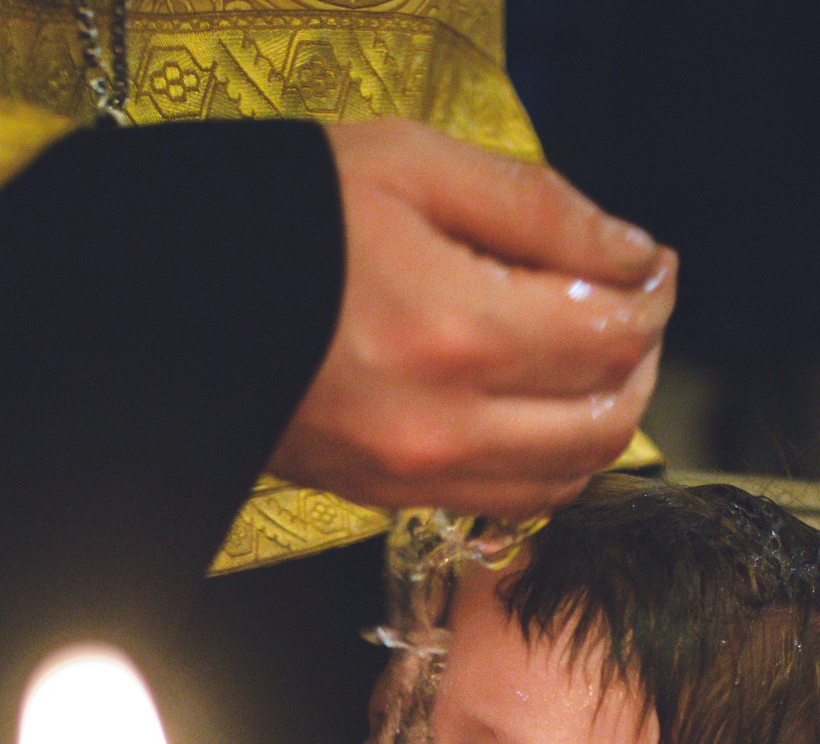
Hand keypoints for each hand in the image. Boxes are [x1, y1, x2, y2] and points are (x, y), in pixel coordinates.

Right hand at [269, 119, 674, 518]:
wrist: (165, 296)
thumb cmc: (285, 213)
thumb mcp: (414, 165)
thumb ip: (538, 209)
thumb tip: (633, 252)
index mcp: (455, 329)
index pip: (612, 331)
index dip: (654, 294)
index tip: (653, 263)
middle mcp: (444, 423)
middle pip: (607, 416)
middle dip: (644, 357)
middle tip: (635, 306)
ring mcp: (413, 473)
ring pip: (569, 475)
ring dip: (606, 417)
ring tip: (594, 354)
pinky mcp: (386, 495)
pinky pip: (510, 501)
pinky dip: (551, 460)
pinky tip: (541, 405)